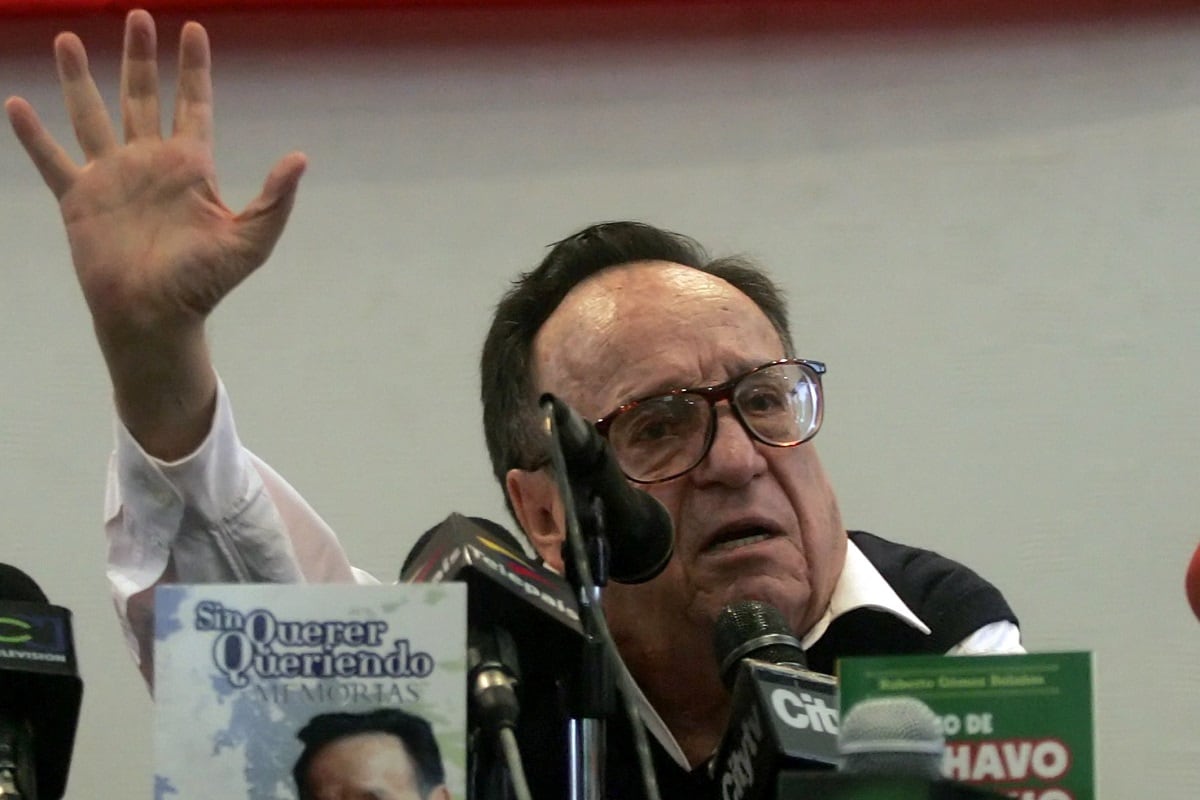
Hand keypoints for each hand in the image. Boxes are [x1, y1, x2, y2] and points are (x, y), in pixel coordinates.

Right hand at [5, 10, 306, 457]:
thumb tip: (301, 157)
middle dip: (140, 56)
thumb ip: (274, 199)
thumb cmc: (203, 284)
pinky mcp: (79, 198)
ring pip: (92, 114)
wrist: (153, 316)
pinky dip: (33, 134)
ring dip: (80, 77)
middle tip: (137, 15)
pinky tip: (16, 103)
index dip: (194, 67)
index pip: (193, 103)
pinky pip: (52, 159)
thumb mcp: (250, 241)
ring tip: (67, 38)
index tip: (193, 28)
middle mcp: (150, 163)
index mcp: (191, 166)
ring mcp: (113, 177)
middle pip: (143, 96)